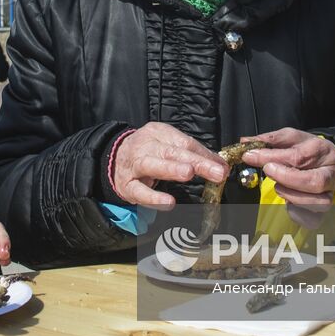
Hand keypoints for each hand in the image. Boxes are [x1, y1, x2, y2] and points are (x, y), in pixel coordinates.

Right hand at [109, 122, 228, 208]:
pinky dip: (154, 198)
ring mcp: (134, 165)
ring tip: (189, 173)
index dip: (204, 154)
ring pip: (152, 165)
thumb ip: (192, 154)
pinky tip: (169, 203)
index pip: (185, 142)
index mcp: (158, 133)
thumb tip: (220, 165)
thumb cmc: (148, 152)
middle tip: (217, 172)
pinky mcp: (127, 185)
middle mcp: (145, 146)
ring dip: (171, 169)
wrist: (112, 159)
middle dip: (196, 161)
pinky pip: (140, 192)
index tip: (222, 166)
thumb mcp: (168, 145)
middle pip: (172, 152)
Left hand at [238, 128, 334, 216]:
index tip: (250, 156)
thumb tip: (246, 142)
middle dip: (286, 178)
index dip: (271, 157)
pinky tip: (287, 201)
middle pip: (314, 182)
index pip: (299, 157)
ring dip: (291, 195)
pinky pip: (312, 220)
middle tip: (268, 170)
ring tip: (278, 186)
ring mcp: (329, 194)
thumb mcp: (289, 139)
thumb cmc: (304, 150)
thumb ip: (270, 140)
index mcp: (324, 151)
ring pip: (316, 202)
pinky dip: (296, 213)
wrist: (320, 163)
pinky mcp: (323, 212)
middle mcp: (330, 174)